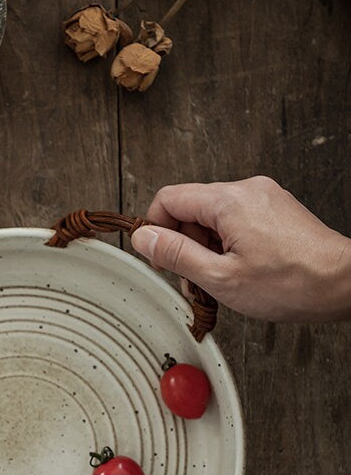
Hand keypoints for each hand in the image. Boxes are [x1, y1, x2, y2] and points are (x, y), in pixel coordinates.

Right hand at [130, 176, 350, 321]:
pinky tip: (239, 272)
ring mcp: (263, 198)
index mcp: (228, 201)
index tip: (159, 258)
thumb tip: (144, 239)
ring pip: (213, 218)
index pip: (169, 199)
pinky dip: (228, 247)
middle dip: (185, 246)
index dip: (155, 230)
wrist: (342, 283)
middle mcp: (246, 190)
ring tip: (220, 281)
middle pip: (191, 209)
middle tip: (193, 280)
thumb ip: (176, 255)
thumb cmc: (292, 282)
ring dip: (206, 250)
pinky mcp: (275, 210)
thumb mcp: (220, 277)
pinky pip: (236, 222)